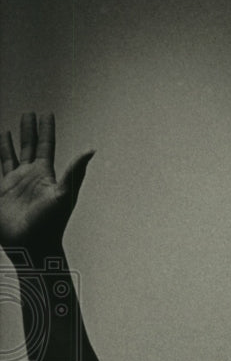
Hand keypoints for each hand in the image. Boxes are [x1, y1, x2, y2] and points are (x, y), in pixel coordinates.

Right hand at [0, 112, 93, 250]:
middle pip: (29, 147)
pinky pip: (0, 168)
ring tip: (9, 128)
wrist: (31, 247)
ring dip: (11, 142)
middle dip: (29, 130)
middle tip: (29, 113)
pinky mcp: (3, 193)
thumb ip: (74, 171)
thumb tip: (91, 149)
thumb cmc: (51, 225)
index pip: (45, 145)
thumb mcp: (64, 195)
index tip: (46, 113)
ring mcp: (16, 185)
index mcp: (46, 175)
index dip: (45, 129)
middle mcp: (31, 177)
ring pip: (12, 157)